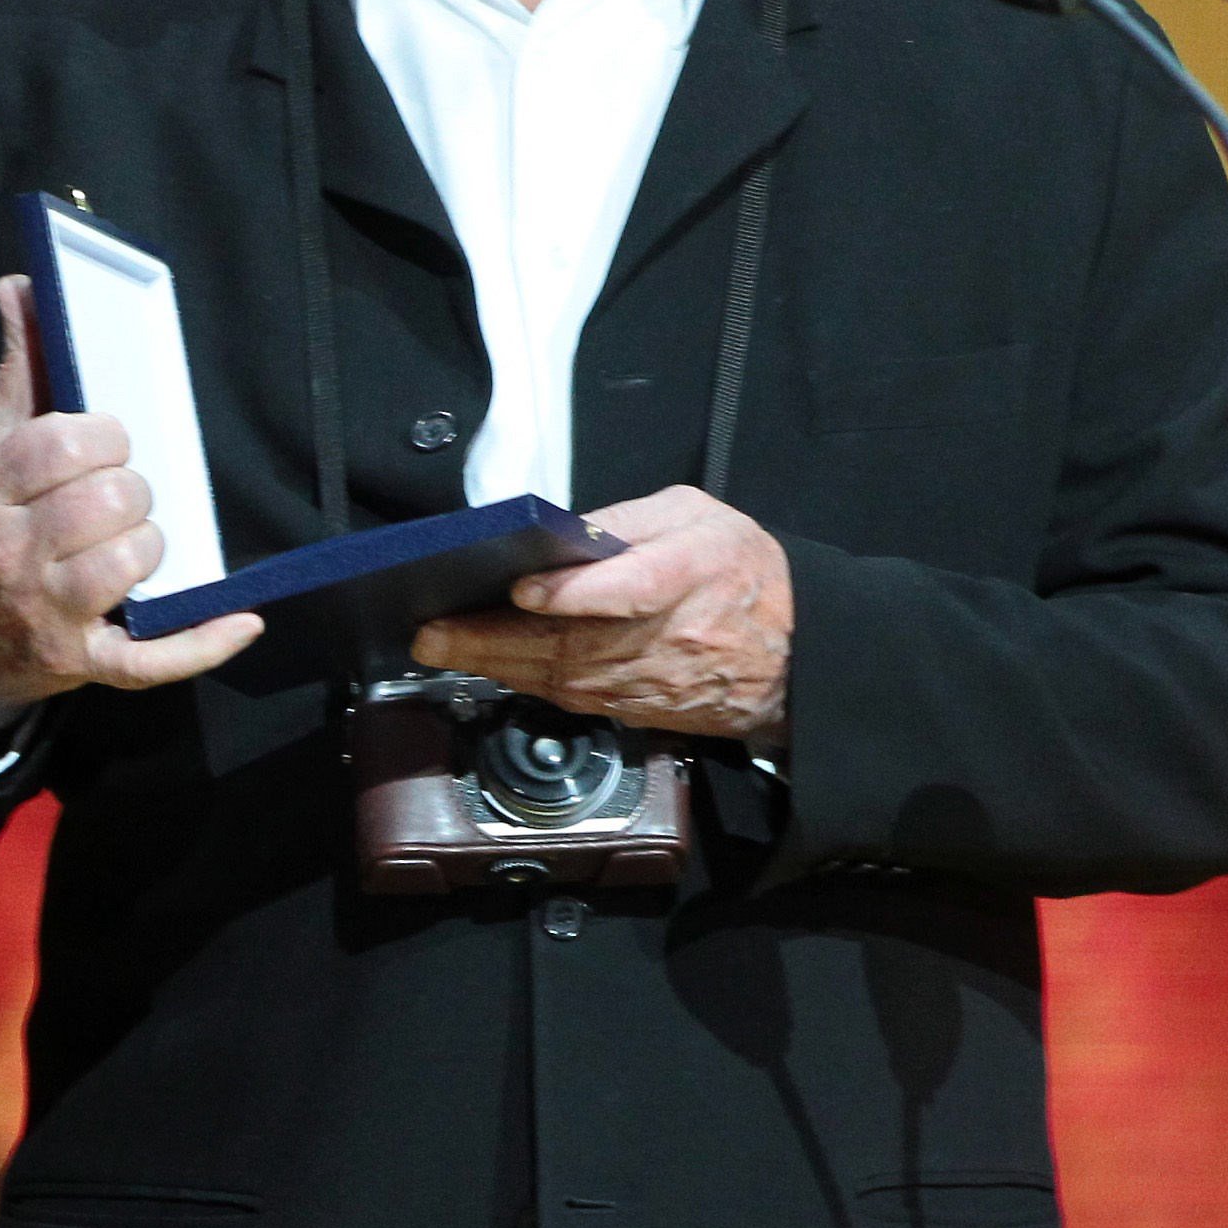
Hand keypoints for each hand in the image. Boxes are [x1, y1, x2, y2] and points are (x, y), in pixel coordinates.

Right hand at [0, 276, 262, 718]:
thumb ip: (19, 371)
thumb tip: (22, 286)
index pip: (61, 446)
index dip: (103, 436)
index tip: (106, 441)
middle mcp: (11, 556)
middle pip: (106, 503)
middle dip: (131, 491)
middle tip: (119, 496)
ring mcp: (49, 614)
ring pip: (130, 564)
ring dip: (151, 546)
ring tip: (134, 542)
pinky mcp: (83, 663)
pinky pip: (152, 658)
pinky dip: (203, 641)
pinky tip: (243, 620)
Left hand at [410, 485, 790, 742]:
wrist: (796, 656)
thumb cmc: (743, 573)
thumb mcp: (698, 517)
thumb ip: (632, 520)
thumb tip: (564, 534)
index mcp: (689, 575)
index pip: (630, 589)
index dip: (575, 594)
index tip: (523, 590)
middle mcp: (665, 637)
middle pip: (571, 643)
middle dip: (493, 640)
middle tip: (432, 632)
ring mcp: (649, 682)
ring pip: (561, 677)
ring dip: (495, 666)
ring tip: (441, 647)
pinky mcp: (637, 710)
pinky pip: (572, 698)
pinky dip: (524, 684)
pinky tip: (486, 666)